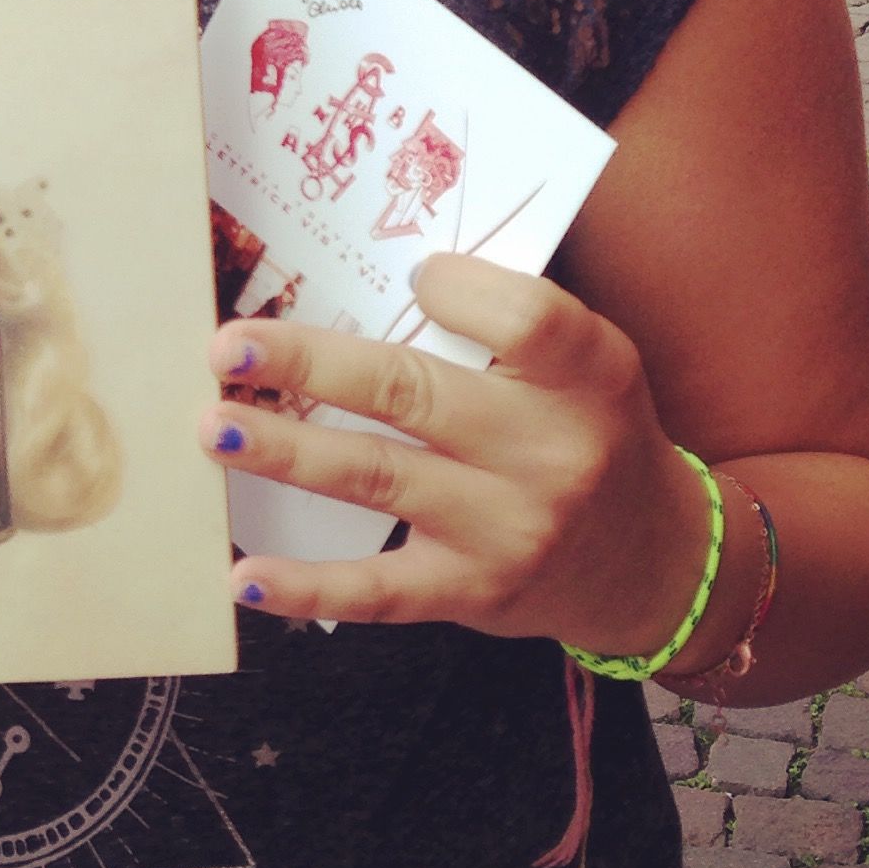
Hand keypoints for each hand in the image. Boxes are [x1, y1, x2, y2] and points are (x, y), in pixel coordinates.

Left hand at [202, 252, 712, 658]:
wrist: (654, 561)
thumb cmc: (590, 430)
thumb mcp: (584, 362)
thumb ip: (500, 320)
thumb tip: (374, 280)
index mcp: (586, 373)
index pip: (520, 316)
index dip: (455, 288)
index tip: (410, 275)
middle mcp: (549, 452)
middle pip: (412, 392)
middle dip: (309, 364)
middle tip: (227, 346)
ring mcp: (506, 529)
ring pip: (377, 477)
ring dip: (285, 450)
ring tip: (214, 426)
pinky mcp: (472, 592)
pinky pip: (379, 589)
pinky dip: (306, 587)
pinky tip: (243, 577)